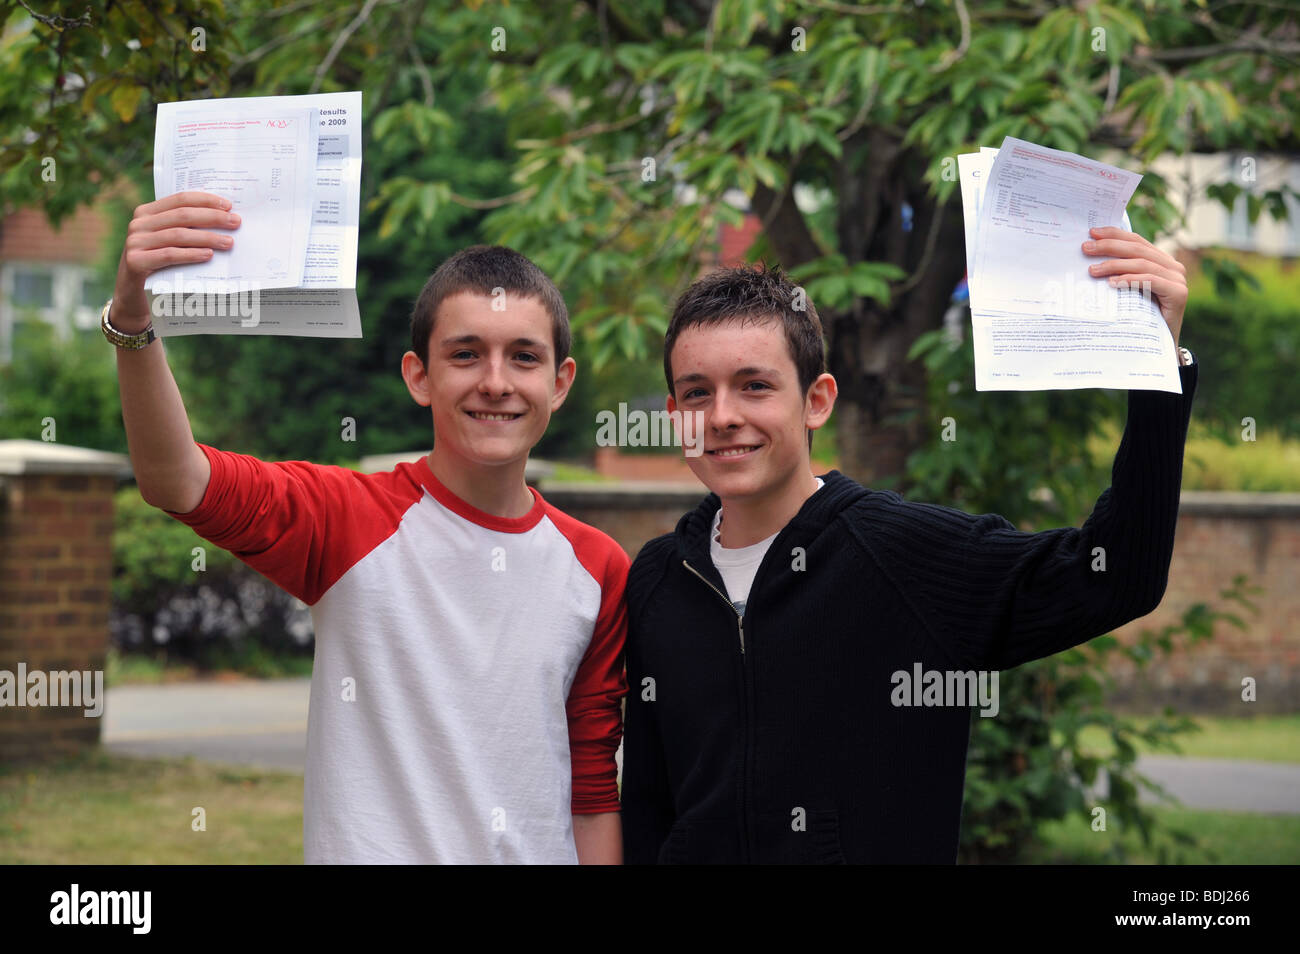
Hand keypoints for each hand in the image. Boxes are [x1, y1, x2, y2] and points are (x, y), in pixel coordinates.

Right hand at [112, 191, 240, 332]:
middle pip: (182, 215)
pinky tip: (209, 255)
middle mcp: (138, 224)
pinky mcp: (135, 261)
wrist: (133, 295)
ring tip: (229, 242)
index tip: (229, 205)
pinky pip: (169, 255)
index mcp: (146, 212)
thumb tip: (224, 220)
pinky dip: (191, 254)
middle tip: (236, 222)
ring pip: (178, 234)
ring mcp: (135, 242)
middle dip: (212, 217)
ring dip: (207, 238)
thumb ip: (185, 229)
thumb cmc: (158, 266)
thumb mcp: (168, 243)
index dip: (206, 201)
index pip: (180, 199)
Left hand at [1081, 226, 1187, 347]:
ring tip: (1092, 270)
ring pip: (1142, 264)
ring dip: (1114, 265)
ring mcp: (1177, 279)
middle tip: (1085, 248)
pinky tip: (1112, 282)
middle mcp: (1172, 266)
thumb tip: (1090, 260)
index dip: (1114, 234)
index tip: (1091, 232)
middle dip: (1109, 246)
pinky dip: (1130, 280)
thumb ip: (1120, 274)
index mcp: (1161, 260)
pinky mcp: (1179, 293)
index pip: (1136, 241)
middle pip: (1137, 250)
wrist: (1159, 345)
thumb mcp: (1127, 291)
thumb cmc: (1140, 317)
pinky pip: (1151, 281)